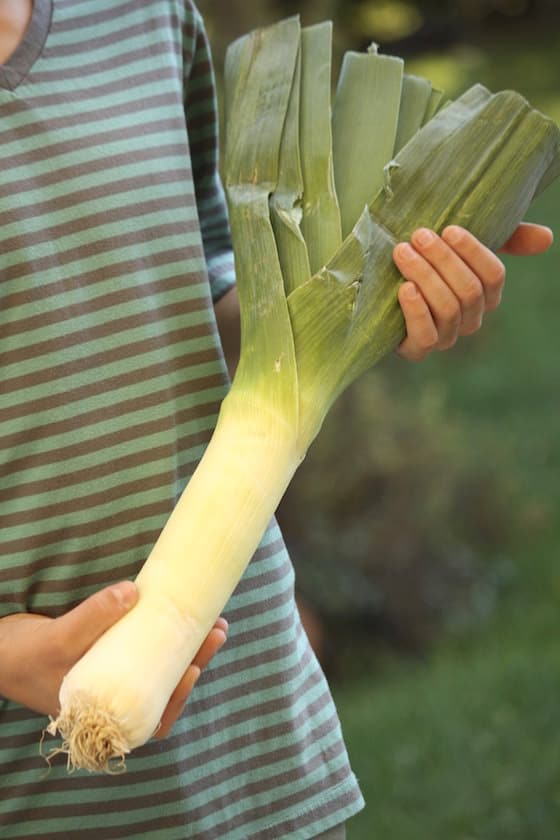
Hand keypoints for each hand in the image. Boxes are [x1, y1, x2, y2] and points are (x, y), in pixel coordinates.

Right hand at [0, 581, 227, 736]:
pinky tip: (183, 620)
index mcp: (102, 716)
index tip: (195, 668)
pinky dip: (167, 639)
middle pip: (164, 690)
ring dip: (188, 649)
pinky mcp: (115, 658)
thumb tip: (134, 592)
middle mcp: (113, 702)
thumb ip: (93, 618)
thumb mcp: (57, 638)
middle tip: (217, 632)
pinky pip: (147, 654)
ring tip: (213, 623)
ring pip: (160, 671)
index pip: (151, 719)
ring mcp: (115, 680)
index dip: (177, 697)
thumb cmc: (23, 656)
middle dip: (194, 662)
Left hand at [394, 223, 552, 361]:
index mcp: (486, 295)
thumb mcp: (460, 245)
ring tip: (403, 252)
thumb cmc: (427, 262)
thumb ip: (504, 238)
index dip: (474, 252)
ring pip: (447, 309)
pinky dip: (416, 311)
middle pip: (469, 291)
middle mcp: (470, 320)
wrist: (378, 290)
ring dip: (424, 277)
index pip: (494, 275)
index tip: (450, 229)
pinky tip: (404, 289)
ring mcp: (445, 337)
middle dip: (443, 260)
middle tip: (418, 236)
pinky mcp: (417, 350)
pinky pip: (425, 337)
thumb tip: (547, 238)